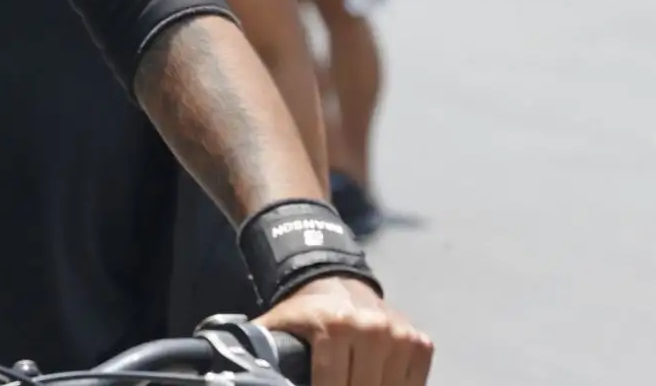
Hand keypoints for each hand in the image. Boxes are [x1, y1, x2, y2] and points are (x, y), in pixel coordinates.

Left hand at [258, 277, 432, 385]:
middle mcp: (372, 329)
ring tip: (352, 382)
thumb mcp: (277, 324)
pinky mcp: (420, 343)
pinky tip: (378, 383)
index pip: (331, 384)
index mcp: (334, 326)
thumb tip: (235, 369)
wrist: (338, 280)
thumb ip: (258, 347)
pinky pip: (414, 385)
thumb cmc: (305, 313)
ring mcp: (400, 336)